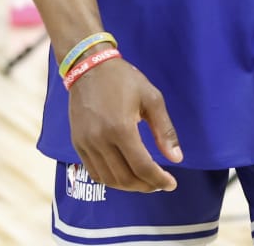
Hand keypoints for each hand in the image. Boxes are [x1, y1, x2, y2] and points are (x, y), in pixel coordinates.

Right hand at [67, 58, 182, 192]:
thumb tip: (176, 159)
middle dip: (146, 186)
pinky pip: (94, 172)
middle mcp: (100, 140)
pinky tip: (124, 175)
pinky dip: (111, 180)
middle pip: (126, 178)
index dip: (159, 180)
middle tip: (160, 183)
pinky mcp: (77, 143)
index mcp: (121, 128)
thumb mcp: (151, 98)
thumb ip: (164, 130)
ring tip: (145, 181)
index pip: (142, 167)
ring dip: (129, 186)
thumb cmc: (123, 79)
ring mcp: (86, 144)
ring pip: (109, 180)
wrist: (88, 65)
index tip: (171, 183)